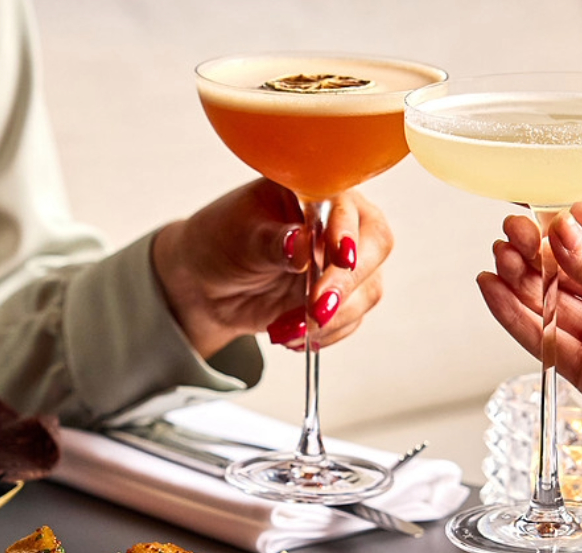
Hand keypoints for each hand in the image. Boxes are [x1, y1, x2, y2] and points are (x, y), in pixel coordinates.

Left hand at [152, 177, 391, 356]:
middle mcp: (338, 222)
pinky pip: (350, 319)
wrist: (208, 283)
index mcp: (314, 190)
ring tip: (286, 329)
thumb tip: (300, 243)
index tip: (338, 259)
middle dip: (346, 284)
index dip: (347, 233)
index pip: (347, 207)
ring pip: (366, 290)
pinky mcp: (340, 296)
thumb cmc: (221, 242)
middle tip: (317, 311)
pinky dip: (323, 334)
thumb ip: (271, 240)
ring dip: (332, 318)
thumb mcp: (238, 236)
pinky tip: (288, 333)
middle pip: (374, 247)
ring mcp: (343, 261)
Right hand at [476, 200, 581, 464]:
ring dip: (520, 279)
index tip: (529, 209)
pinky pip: (543, 339)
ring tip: (498, 260)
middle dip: (533, 249)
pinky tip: (494, 292)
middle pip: (563, 264)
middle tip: (511, 238)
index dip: (559, 218)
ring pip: (548, 300)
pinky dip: (515, 317)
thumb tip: (560, 235)